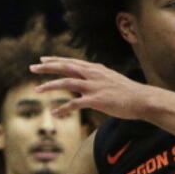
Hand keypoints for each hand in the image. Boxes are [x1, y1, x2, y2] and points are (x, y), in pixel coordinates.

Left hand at [29, 57, 152, 120]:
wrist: (142, 99)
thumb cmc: (128, 92)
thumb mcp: (111, 79)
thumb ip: (98, 78)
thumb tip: (88, 79)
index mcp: (96, 69)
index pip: (72, 62)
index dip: (56, 60)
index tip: (43, 60)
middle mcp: (93, 74)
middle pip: (66, 67)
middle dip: (47, 67)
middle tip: (32, 68)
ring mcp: (94, 87)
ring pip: (67, 83)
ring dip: (50, 86)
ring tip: (37, 90)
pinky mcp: (96, 100)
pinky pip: (75, 104)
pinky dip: (63, 108)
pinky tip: (55, 113)